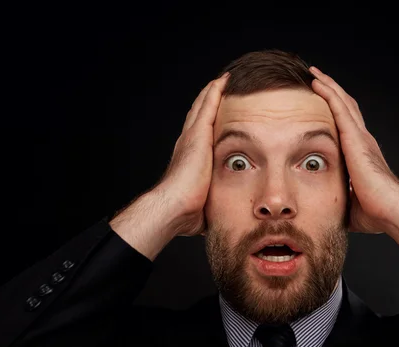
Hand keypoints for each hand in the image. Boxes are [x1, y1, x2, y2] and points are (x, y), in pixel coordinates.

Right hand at [156, 72, 229, 236]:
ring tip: (223, 79)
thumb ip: (212, 202)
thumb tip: (224, 216)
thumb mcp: (204, 203)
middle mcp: (188, 144)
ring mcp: (191, 138)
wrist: (174, 208)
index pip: (200, 134)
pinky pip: (207, 107)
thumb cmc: (186, 212)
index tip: (216, 112)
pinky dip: (214, 93)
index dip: (206, 121)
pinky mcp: (197, 136)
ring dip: (212, 93)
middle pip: (199, 115)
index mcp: (189, 159)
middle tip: (219, 87)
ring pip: (202, 107)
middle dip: (208, 102)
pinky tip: (223, 81)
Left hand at [309, 67, 398, 234]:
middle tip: (316, 79)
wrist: (392, 211)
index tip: (322, 103)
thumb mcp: (349, 203)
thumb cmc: (376, 212)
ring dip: (328, 86)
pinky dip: (328, 93)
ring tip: (314, 73)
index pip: (346, 125)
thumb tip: (324, 211)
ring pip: (342, 102)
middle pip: (345, 107)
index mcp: (361, 154)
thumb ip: (339, 199)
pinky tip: (316, 82)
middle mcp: (363, 141)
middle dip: (331, 92)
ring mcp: (361, 138)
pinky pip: (339, 108)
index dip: (335, 111)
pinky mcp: (356, 139)